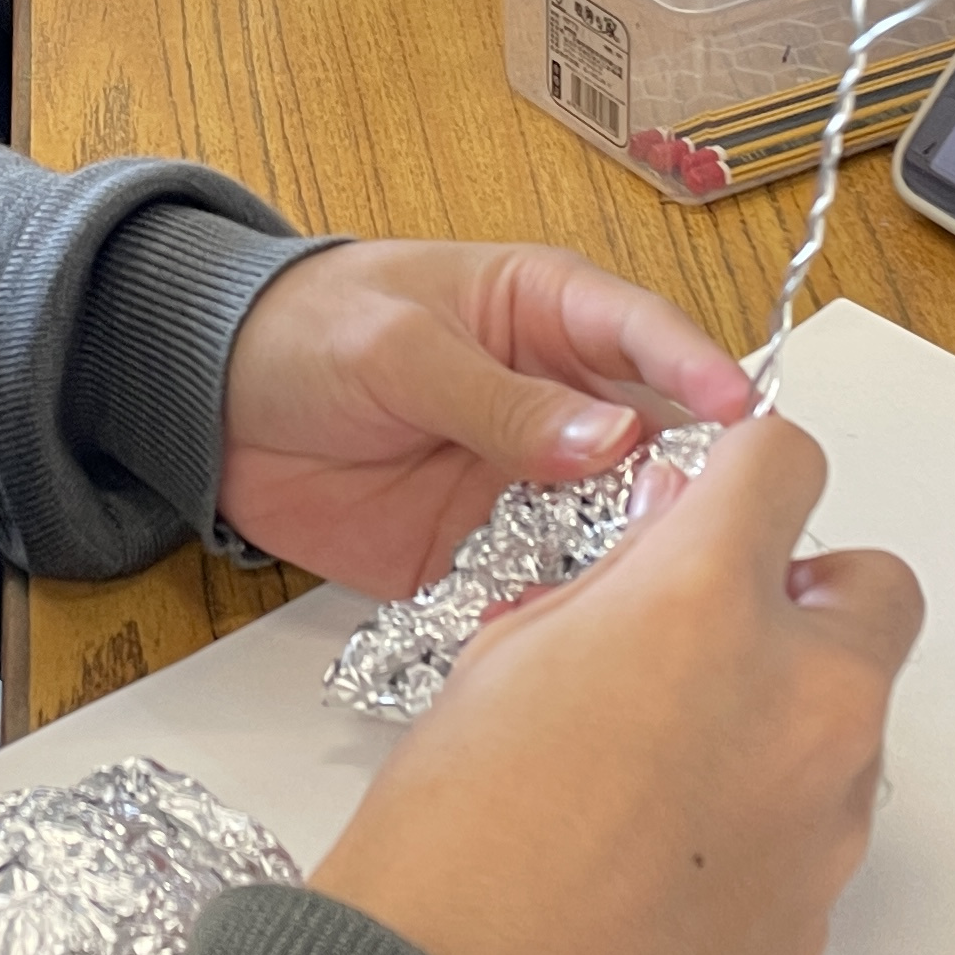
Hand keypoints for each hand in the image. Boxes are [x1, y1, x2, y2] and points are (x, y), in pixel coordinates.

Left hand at [213, 240, 753, 596]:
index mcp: (549, 316)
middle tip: (709, 530)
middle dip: (687, 487)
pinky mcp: (486, 557)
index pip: (648, 335)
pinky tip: (575, 638)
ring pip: (612, 528)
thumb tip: (605, 437)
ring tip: (649, 596)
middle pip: (657, 448)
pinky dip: (562, 614)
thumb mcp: (399, 347)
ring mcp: (527, 487)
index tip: (744, 415)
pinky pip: (544, 590)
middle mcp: (560, 406)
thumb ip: (497, 397)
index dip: (699, 371)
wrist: (210, 406)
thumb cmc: (306, 331)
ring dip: (630, 561)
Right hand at [313, 418, 920, 954]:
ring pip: (849, 727)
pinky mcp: (818, 921)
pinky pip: (815, 839)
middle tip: (713, 641)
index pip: (787, 466)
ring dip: (781, 724)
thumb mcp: (503, 658)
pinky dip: (762, 832)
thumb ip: (614, 586)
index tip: (718, 505)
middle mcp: (800, 701)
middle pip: (877, 591)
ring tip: (657, 783)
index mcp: (708, 605)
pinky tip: (658, 872)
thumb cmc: (447, 841)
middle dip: (809, 597)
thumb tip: (670, 543)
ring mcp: (825, 822)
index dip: (745, 478)